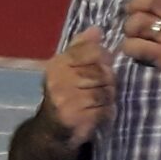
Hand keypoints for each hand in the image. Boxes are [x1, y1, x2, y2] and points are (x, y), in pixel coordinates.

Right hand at [41, 30, 114, 146]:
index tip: (102, 65)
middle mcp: (59, 80)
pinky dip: (107, 111)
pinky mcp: (75, 118)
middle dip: (108, 80)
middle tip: (102, 88)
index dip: (103, 57)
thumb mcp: (68, 67)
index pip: (91, 50)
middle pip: (102, 72)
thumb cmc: (65, 94)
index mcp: (58, 64)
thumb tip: (96, 29)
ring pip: (106, 90)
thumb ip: (82, 48)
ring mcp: (66, 100)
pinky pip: (105, 109)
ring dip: (109, 97)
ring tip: (100, 101)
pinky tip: (100, 113)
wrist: (51, 130)